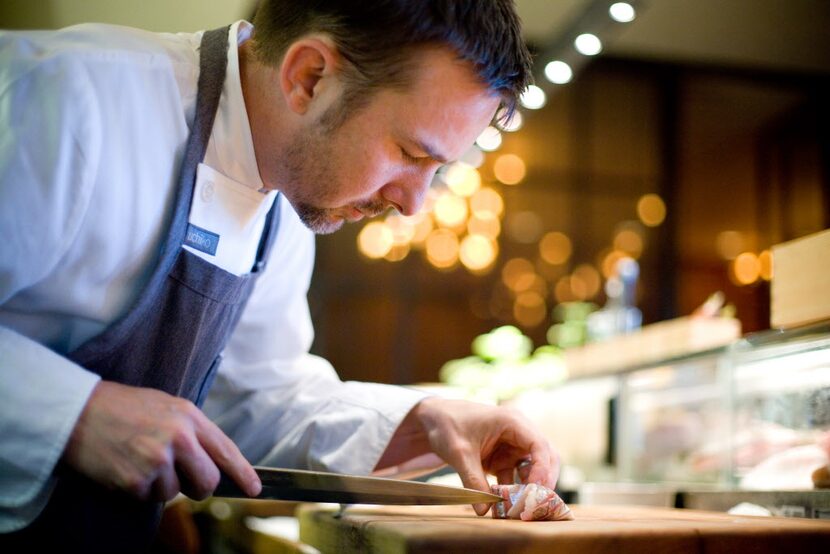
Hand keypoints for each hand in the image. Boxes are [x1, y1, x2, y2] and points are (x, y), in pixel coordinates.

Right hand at [63, 381, 260, 501]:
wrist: (78, 413)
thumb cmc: (122, 408)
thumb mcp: (166, 406)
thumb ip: (191, 430)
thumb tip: (211, 458)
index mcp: (190, 417)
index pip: (226, 450)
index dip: (243, 472)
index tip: (254, 487)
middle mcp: (179, 438)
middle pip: (208, 481)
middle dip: (198, 487)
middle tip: (180, 478)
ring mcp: (158, 460)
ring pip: (175, 493)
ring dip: (160, 485)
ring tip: (140, 459)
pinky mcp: (137, 480)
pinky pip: (149, 498)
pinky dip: (138, 489)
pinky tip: (126, 467)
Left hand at [377, 397, 559, 515]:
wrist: (435, 418)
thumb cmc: (448, 425)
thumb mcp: (459, 453)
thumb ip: (472, 480)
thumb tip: (484, 511)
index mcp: (513, 422)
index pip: (539, 445)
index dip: (543, 469)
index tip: (535, 490)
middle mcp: (519, 432)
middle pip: (545, 457)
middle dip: (543, 481)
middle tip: (536, 504)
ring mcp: (513, 446)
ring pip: (534, 469)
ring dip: (530, 488)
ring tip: (522, 508)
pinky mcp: (505, 458)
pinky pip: (517, 477)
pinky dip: (515, 490)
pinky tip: (507, 506)